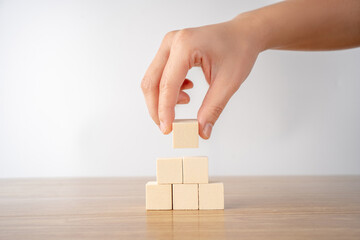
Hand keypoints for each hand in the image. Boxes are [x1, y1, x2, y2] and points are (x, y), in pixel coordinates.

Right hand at [141, 16, 262, 138]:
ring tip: (186, 101)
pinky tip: (185, 92)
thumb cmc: (238, 50)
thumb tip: (201, 131)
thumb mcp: (228, 82)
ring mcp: (169, 44)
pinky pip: (159, 75)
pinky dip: (167, 90)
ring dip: (162, 99)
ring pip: (153, 79)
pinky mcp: (170, 50)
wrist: (242, 34)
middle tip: (167, 126)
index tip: (168, 129)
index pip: (167, 84)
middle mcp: (172, 42)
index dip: (165, 110)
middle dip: (157, 108)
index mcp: (185, 46)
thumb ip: (212, 108)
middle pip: (151, 82)